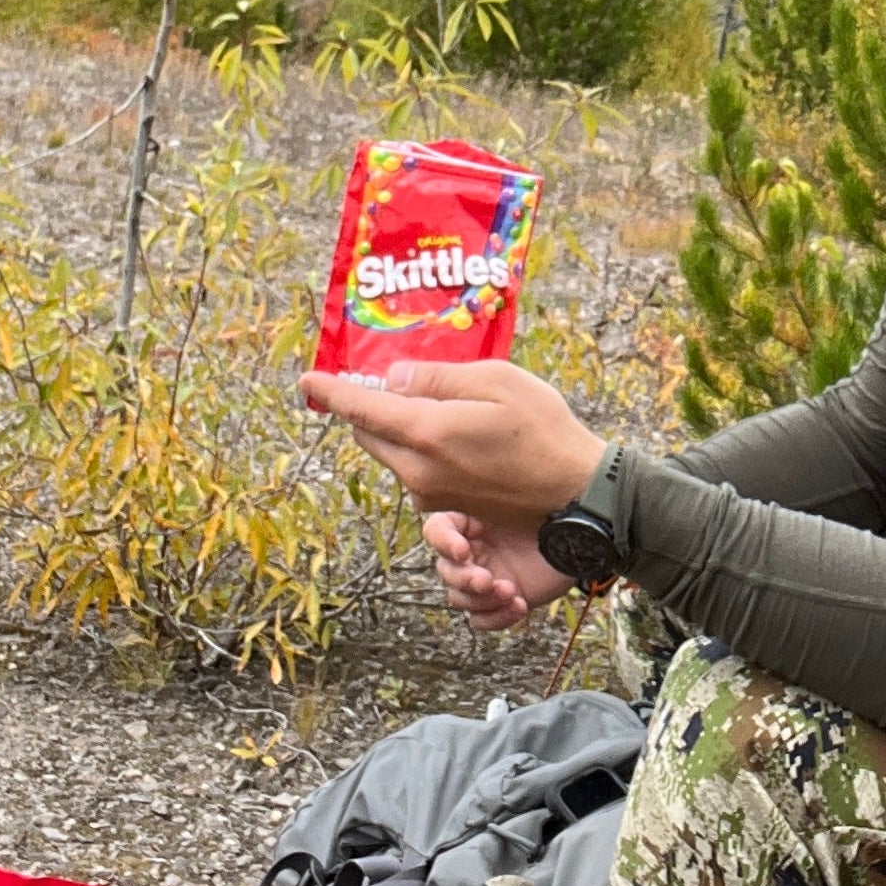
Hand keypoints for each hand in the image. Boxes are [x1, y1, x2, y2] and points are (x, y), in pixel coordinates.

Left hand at [302, 359, 604, 523]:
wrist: (577, 494)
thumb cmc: (545, 430)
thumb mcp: (497, 382)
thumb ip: (439, 378)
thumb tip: (394, 379)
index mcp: (428, 433)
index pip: (361, 409)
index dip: (331, 392)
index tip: (308, 380)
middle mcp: (419, 470)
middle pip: (369, 435)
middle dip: (367, 409)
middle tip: (381, 384)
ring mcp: (431, 493)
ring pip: (394, 454)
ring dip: (400, 430)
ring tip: (437, 406)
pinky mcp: (447, 507)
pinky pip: (417, 471)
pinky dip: (421, 450)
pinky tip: (457, 435)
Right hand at [425, 511, 571, 627]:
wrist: (585, 539)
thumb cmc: (553, 513)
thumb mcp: (521, 501)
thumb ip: (490, 500)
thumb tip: (466, 508)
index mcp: (471, 523)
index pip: (436, 531)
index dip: (443, 543)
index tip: (465, 551)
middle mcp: (473, 550)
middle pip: (445, 571)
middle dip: (465, 580)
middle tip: (488, 581)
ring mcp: (486, 576)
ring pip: (459, 598)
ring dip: (482, 600)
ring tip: (512, 592)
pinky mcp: (501, 600)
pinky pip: (480, 620)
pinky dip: (496, 618)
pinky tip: (520, 606)